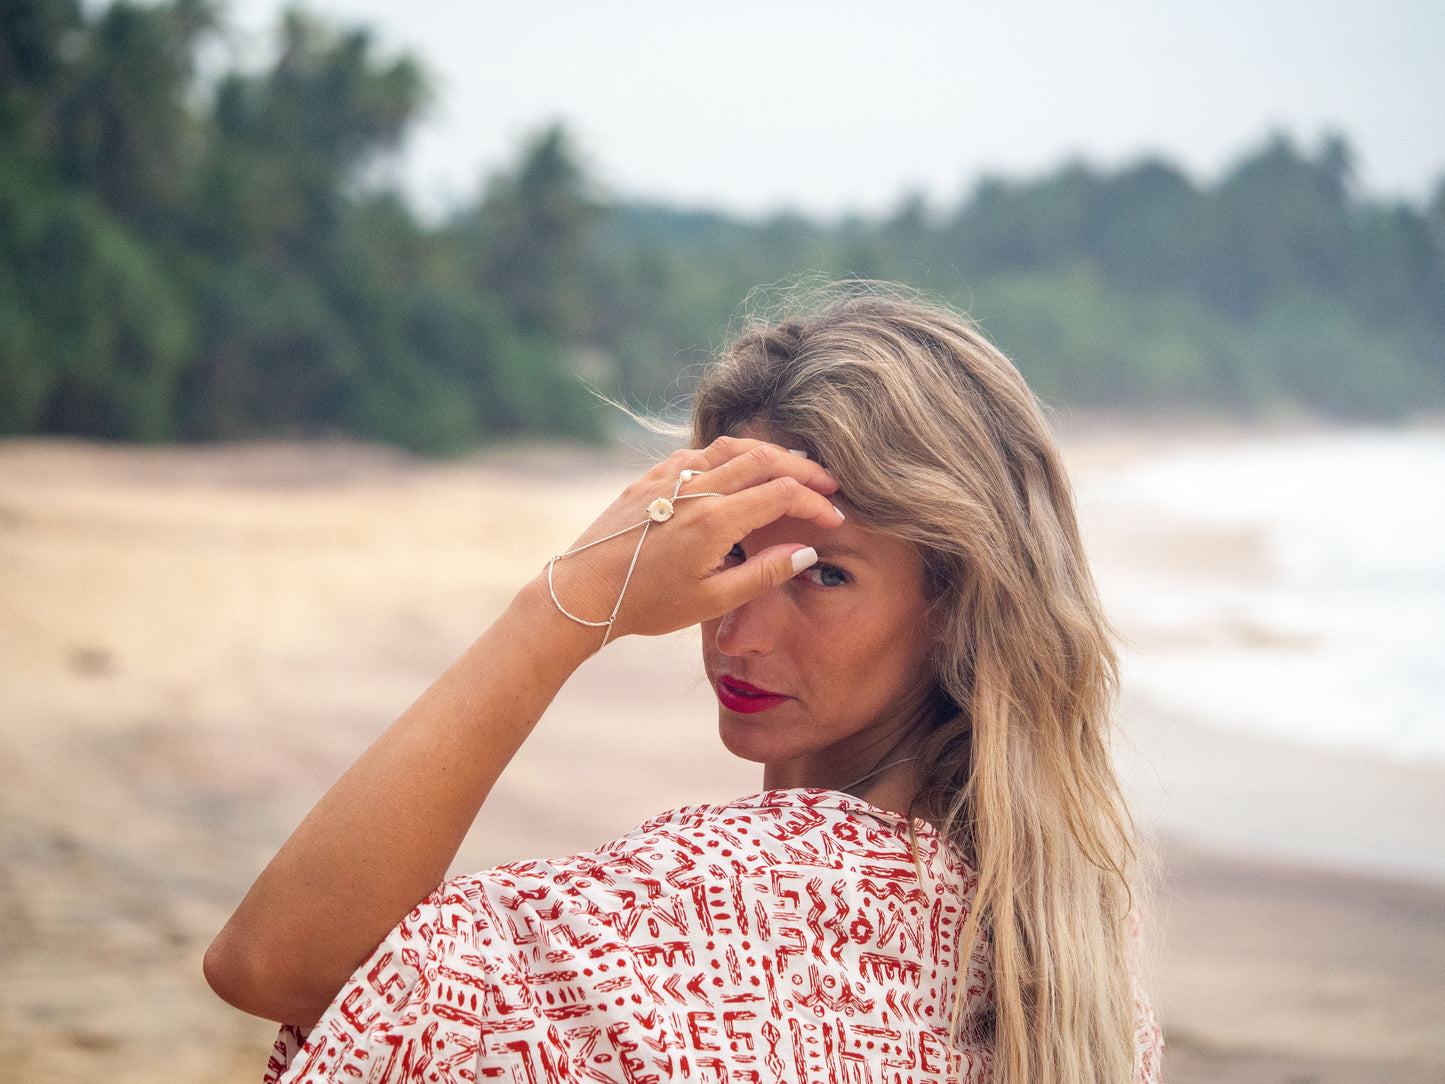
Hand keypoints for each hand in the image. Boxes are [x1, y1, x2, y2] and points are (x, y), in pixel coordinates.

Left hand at [545, 437, 843, 641]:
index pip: (782, 494)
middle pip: (764, 458)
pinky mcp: (651, 478)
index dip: (816, 503)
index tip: (834, 517)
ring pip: (731, 446)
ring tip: (792, 465)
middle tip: (828, 482)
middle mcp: (695, 489)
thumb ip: (764, 573)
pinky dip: (730, 454)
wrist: (584, 592)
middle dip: (803, 467)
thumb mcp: (712, 600)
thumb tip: (806, 550)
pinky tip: (738, 468)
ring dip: (769, 452)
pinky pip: (699, 452)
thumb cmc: (647, 604)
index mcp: (715, 520)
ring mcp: (671, 478)